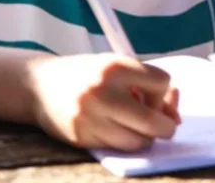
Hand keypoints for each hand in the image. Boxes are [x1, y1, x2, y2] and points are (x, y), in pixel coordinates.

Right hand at [27, 54, 180, 150]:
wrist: (38, 85)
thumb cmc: (86, 74)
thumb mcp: (116, 68)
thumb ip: (148, 86)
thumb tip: (176, 118)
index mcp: (114, 65)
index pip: (162, 82)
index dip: (161, 91)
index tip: (148, 93)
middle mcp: (102, 91)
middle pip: (154, 122)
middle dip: (165, 126)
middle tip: (164, 125)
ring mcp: (90, 117)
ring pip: (138, 141)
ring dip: (144, 137)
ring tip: (134, 126)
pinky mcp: (82, 137)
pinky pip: (118, 148)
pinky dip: (124, 142)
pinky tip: (114, 129)